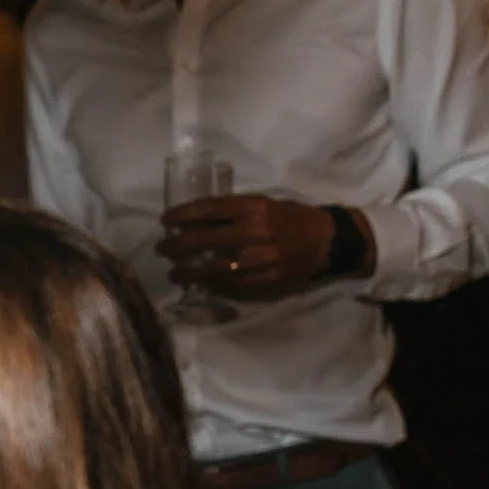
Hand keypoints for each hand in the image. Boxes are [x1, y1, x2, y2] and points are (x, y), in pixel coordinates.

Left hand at [157, 196, 363, 299]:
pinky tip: (199, 282)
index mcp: (254, 207)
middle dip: (177, 245)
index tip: (165, 220)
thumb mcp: (263, 204)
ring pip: (213, 268)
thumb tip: (194, 221)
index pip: (209, 209)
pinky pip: (229, 284)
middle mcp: (255, 231)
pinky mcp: (263, 279)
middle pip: (204, 240)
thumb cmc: (290, 218)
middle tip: (162, 248)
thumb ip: (232, 212)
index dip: (182, 215)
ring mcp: (259, 258)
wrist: (326, 240)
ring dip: (188, 271)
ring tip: (174, 272)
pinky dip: (211, 283)